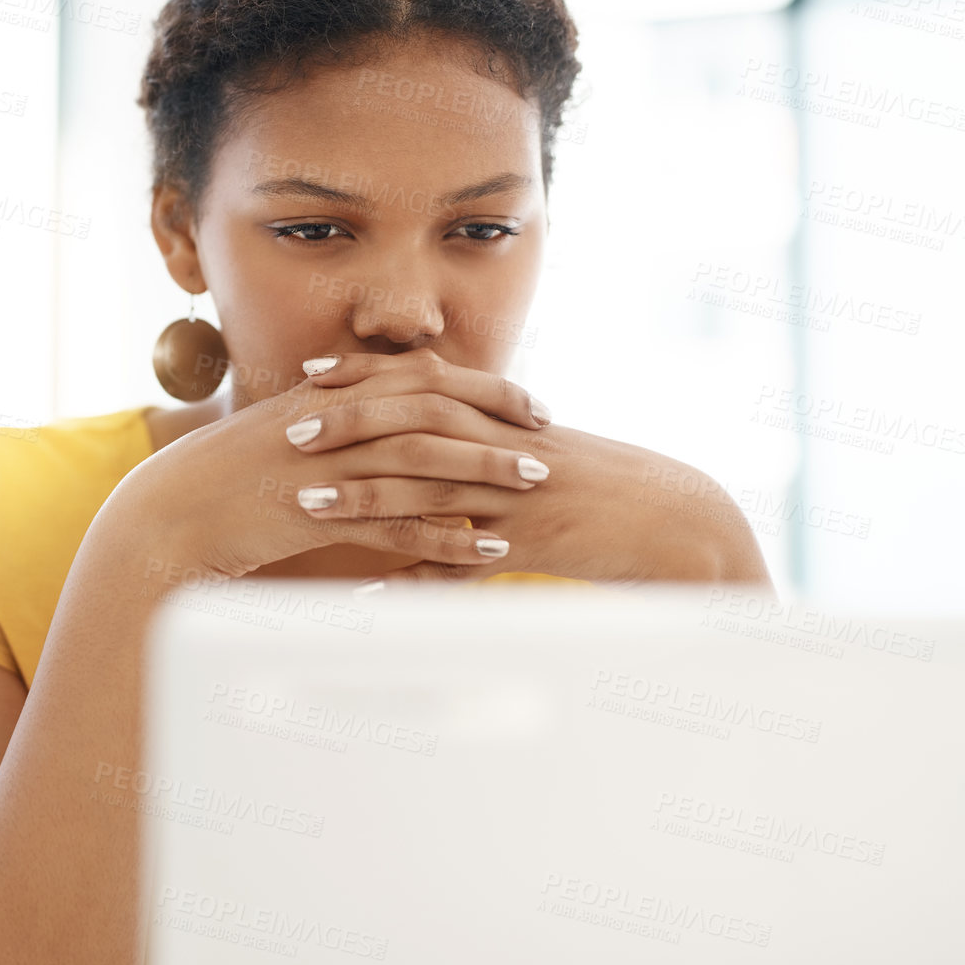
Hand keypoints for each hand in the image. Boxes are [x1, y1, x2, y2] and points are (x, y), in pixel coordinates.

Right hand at [117, 348, 555, 582]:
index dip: (480, 385)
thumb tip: (392, 423)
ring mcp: (327, 464)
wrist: (173, 512)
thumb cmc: (231, 478)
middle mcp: (335, 419)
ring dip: (483, 469)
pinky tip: (484, 548)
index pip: (422, 376)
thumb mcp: (291, 433)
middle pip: (432, 407)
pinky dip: (444, 533)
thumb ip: (343, 422)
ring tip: (534, 482)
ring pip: (422, 458)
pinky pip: (394, 521)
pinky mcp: (319, 511)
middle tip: (546, 432)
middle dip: (495, 417)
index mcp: (333, 394)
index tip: (526, 400)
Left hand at [297, 351, 773, 587]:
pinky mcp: (530, 542)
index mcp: (504, 416)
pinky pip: (463, 563)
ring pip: (428, 489)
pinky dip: (413, 577)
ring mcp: (517, 494)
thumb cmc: (600, 486)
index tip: (311, 373)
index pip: (423, 381)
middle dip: (349, 424)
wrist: (673, 520)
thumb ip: (483, 441)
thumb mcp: (538, 451)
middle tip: (290, 431)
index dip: (364, 374)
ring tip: (306, 502)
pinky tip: (368, 592)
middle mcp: (505, 446)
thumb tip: (430, 434)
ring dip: (362, 496)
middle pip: (415, 423)